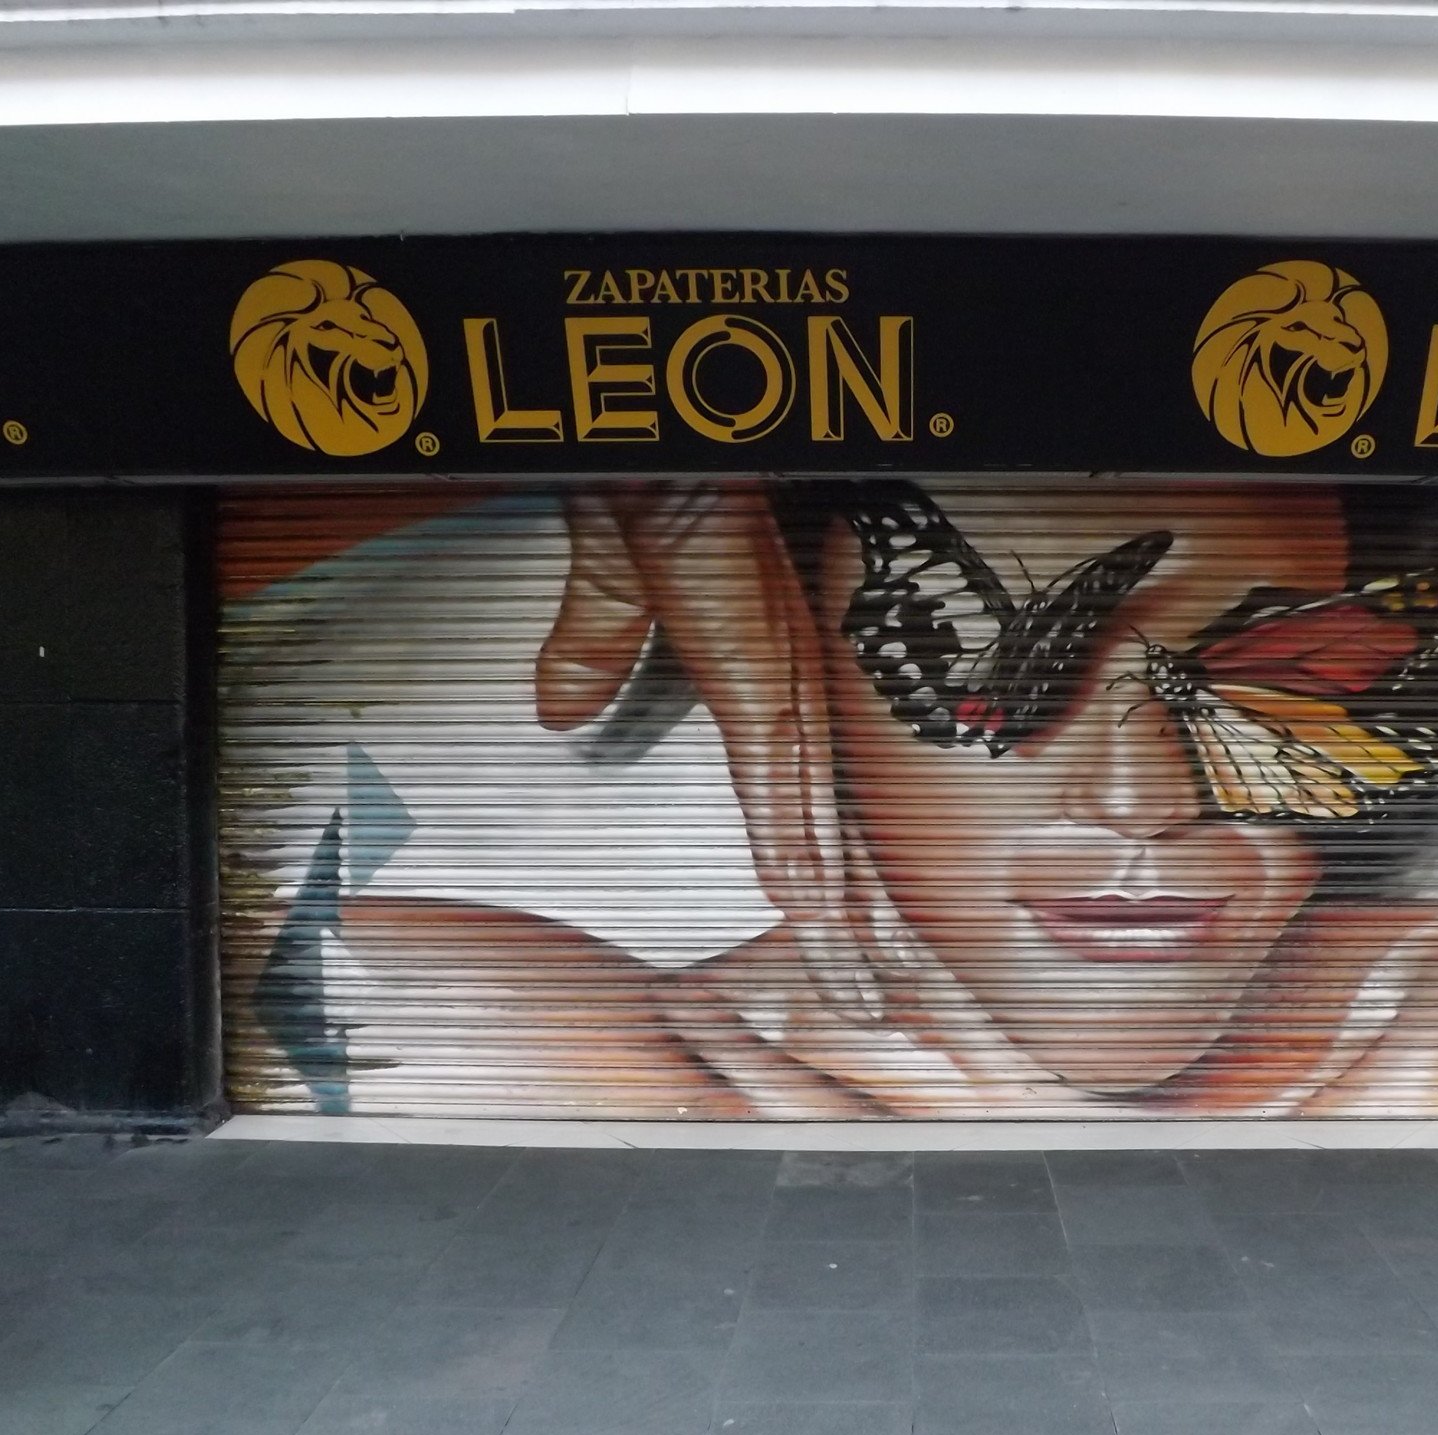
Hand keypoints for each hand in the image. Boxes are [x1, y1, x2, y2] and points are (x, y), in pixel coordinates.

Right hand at [534, 482, 884, 1024]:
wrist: (667, 435)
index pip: (799, 802)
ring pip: (817, 827)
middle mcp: (789, 690)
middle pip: (826, 832)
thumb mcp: (615, 582)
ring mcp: (783, 685)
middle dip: (851, 922)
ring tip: (863, 987)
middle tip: (877, 996)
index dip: (822, 874)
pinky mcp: (763, 674)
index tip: (841, 938)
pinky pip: (783, 785)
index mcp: (764, 673)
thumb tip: (561, 708)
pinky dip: (799, 855)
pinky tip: (815, 915)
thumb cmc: (655, 479)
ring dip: (838, 914)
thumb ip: (596, 647)